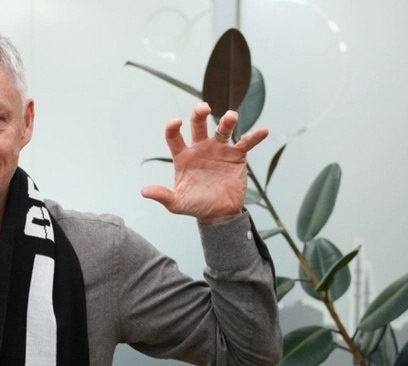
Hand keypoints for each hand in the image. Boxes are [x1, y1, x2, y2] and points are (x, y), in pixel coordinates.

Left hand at [141, 102, 267, 223]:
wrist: (219, 214)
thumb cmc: (195, 206)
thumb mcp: (177, 203)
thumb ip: (162, 195)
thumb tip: (144, 191)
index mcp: (183, 156)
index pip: (174, 137)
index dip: (173, 128)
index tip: (175, 122)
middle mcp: (201, 148)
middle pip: (199, 125)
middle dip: (200, 114)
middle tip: (204, 109)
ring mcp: (219, 150)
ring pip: (223, 130)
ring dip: (227, 121)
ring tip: (231, 117)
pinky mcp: (236, 155)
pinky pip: (246, 143)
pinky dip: (255, 136)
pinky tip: (263, 131)